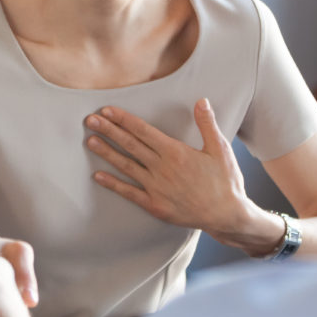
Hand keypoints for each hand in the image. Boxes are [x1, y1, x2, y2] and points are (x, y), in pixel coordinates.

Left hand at [85, 98, 268, 247]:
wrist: (227, 215)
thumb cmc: (226, 181)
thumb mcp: (220, 149)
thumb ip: (207, 124)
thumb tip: (201, 101)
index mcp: (176, 152)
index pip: (144, 131)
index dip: (124, 120)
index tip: (107, 111)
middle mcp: (162, 168)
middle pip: (130, 145)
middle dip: (109, 131)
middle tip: (89, 120)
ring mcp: (156, 188)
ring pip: (126, 166)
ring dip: (107, 153)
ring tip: (90, 141)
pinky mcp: (155, 205)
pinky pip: (130, 193)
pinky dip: (113, 184)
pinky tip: (97, 176)